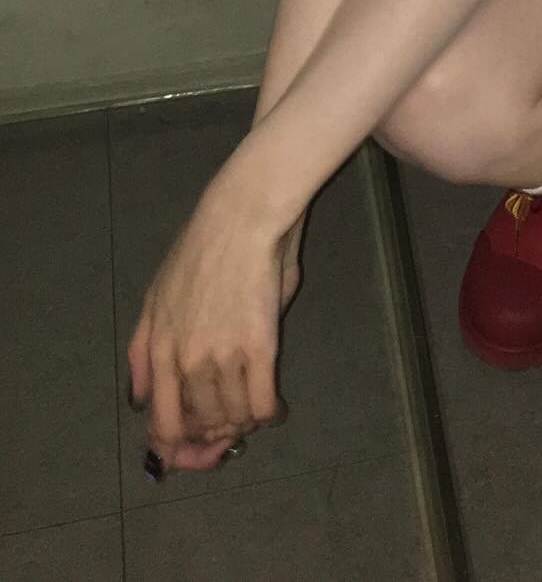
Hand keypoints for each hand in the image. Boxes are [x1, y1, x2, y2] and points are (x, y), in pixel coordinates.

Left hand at [127, 184, 290, 472]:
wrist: (242, 216)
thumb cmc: (201, 247)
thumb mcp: (154, 297)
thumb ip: (143, 351)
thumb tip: (139, 399)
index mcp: (157, 349)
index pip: (162, 422)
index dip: (178, 446)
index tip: (193, 451)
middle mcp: (186, 361)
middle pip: (201, 424)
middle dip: (216, 439)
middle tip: (231, 433)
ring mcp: (222, 356)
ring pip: (233, 417)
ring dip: (245, 422)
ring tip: (254, 410)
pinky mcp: (260, 346)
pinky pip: (263, 402)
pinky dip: (270, 414)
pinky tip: (275, 410)